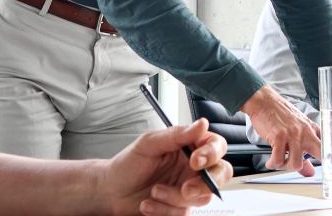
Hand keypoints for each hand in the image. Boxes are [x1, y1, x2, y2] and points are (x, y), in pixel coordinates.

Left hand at [99, 119, 232, 215]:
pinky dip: (164, 210)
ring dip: (174, 198)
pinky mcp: (179, 208)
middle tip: (186, 188)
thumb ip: (177, 134)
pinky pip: (184, 213)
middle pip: (221, 174)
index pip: (216, 146)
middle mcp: (193, 168)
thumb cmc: (128, 164)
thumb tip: (201, 124)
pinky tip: (149, 203)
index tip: (196, 159)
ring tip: (154, 191)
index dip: (212, 153)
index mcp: (189, 147)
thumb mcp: (149, 143)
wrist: (111, 191)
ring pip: (201, 197)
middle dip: (205, 184)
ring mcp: (188, 189)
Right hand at [241, 86, 319, 175]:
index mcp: (313, 130)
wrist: (264, 102)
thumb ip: (305, 153)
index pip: (329, 145)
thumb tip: (311, 173)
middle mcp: (305, 132)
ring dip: (286, 166)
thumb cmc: (281, 116)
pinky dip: (273, 164)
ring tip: (280, 161)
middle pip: (320, 154)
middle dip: (315, 166)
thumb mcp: (297, 131)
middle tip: (301, 169)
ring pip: (296, 164)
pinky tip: (271, 161)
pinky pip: (278, 160)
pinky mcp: (279, 137)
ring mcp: (293, 135)